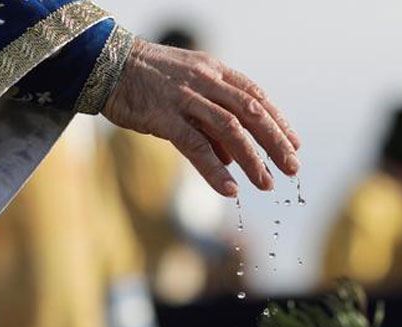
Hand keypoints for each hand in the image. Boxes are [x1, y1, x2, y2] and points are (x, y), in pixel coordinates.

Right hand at [103, 39, 300, 196]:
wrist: (106, 63)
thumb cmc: (146, 79)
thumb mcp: (185, 88)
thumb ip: (209, 118)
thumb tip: (230, 155)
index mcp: (214, 70)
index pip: (256, 96)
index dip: (279, 121)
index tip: (294, 144)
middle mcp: (205, 81)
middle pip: (251, 113)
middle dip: (275, 142)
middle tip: (292, 169)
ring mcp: (185, 98)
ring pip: (230, 130)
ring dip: (252, 159)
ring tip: (266, 184)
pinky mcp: (163, 116)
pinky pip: (195, 145)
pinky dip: (214, 168)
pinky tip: (229, 188)